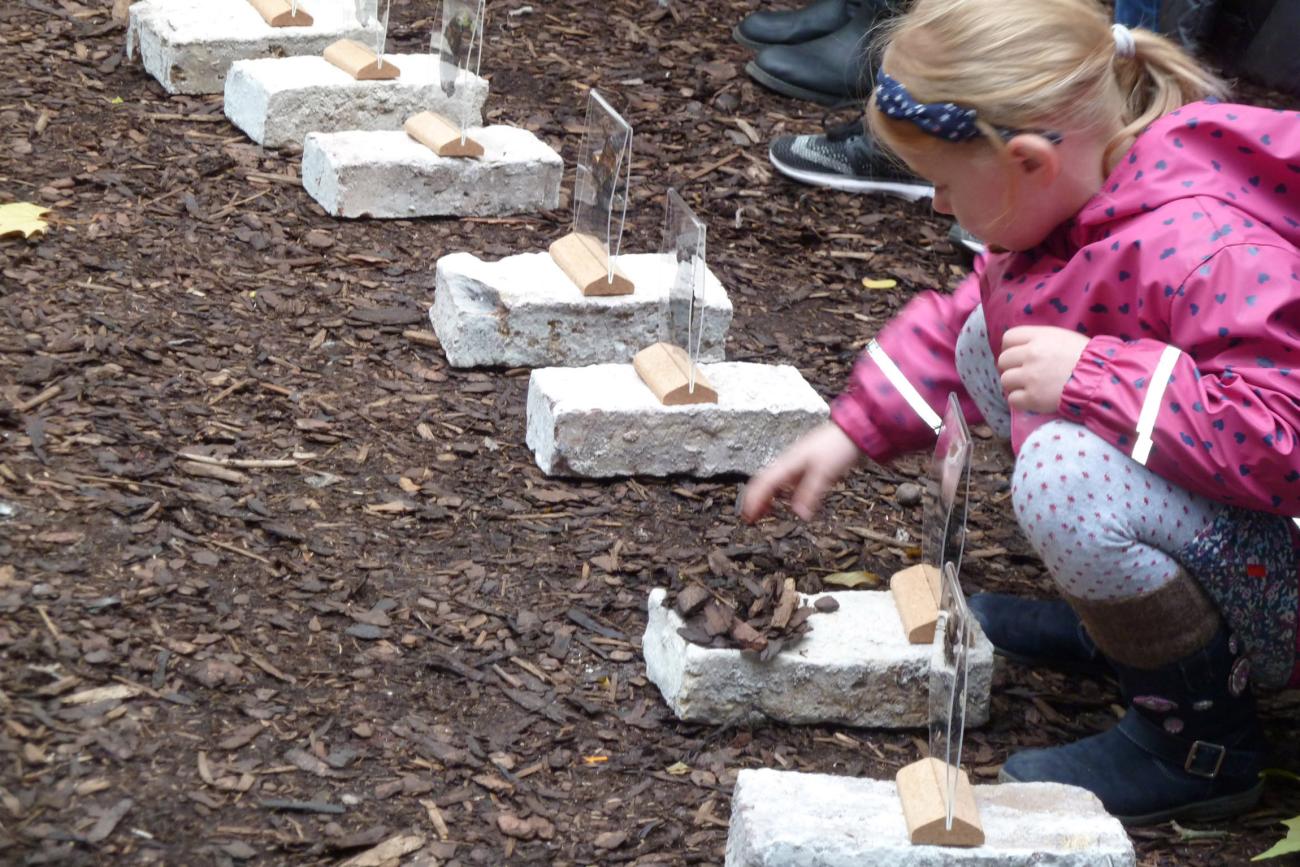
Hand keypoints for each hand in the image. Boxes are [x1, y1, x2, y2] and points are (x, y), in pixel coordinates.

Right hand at [741, 422, 862, 522]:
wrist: (851, 431)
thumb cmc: (836, 447)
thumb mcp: (824, 473)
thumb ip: (810, 494)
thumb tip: (799, 515)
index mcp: (787, 464)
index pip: (762, 484)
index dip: (752, 500)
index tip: (747, 516)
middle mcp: (787, 464)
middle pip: (763, 483)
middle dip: (754, 500)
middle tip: (750, 518)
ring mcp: (795, 465)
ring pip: (773, 482)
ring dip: (766, 498)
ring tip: (764, 513)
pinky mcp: (804, 467)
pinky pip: (785, 482)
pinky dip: (780, 494)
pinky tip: (785, 501)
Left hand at [997, 326, 1089, 412]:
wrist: (1101, 380)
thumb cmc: (1087, 358)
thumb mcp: (1064, 338)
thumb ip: (1041, 341)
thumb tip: (1023, 348)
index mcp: (1039, 337)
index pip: (1008, 338)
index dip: (1011, 348)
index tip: (1018, 356)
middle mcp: (1031, 354)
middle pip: (1003, 360)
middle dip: (1012, 367)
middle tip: (1025, 374)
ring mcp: (1030, 377)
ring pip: (1005, 380)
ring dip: (1015, 385)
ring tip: (1031, 387)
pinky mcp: (1033, 398)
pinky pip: (1013, 399)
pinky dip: (1020, 401)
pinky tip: (1032, 398)